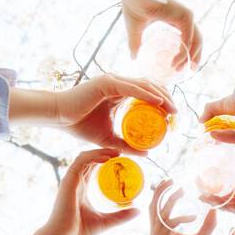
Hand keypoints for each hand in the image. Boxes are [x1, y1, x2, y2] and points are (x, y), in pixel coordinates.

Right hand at [42, 148, 139, 234]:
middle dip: (105, 153)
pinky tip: (107, 157)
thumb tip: (139, 211)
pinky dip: (93, 156)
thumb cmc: (79, 232)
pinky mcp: (68, 181)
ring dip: (101, 152)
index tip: (121, 159)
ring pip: (85, 157)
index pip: (92, 168)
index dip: (104, 161)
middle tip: (122, 152)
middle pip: (89, 160)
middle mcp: (75, 182)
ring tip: (117, 151)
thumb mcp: (106, 221)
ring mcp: (71, 181)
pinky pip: (80, 162)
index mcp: (82, 189)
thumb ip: (120, 216)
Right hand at [53, 75, 174, 150]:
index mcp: (118, 93)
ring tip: (173, 109)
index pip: (146, 94)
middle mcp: (117, 83)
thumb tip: (147, 154)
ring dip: (161, 96)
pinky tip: (159, 102)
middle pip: (149, 87)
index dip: (161, 103)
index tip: (172, 118)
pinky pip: (131, 88)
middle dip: (166, 99)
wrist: (58, 118)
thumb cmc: (78, 126)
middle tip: (177, 115)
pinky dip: (146, 94)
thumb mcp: (108, 138)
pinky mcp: (106, 83)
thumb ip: (126, 145)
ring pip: (144, 85)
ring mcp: (112, 81)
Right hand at [120, 0, 202, 70]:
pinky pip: (189, 39)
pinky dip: (184, 52)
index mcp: (176, 19)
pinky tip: (176, 61)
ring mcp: (187, 16)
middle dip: (195, 57)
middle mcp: (184, 17)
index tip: (184, 66)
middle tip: (190, 71)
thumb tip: (133, 58)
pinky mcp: (186, 16)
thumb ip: (136, 44)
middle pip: (197, 41)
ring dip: (190, 57)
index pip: (189, 37)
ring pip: (196, 41)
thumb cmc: (133, 7)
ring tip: (180, 69)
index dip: (189, 52)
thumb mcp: (135, 31)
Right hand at [148, 180, 217, 234]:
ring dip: (168, 200)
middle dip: (161, 192)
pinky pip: (164, 227)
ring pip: (157, 214)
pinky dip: (177, 219)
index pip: (160, 210)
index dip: (166, 196)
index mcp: (162, 234)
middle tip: (172, 179)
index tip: (178, 185)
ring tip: (181, 190)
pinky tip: (192, 218)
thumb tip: (213, 210)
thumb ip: (206, 226)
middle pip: (154, 208)